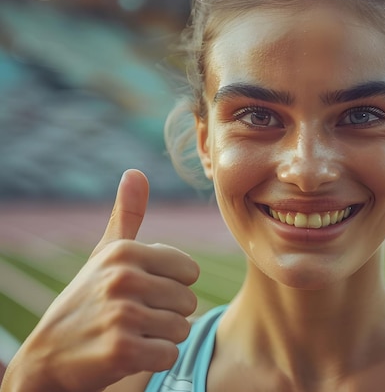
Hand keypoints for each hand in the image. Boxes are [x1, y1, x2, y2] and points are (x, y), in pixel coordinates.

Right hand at [1, 170, 199, 391]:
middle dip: (167, 315)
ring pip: (182, 328)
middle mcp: (123, 277)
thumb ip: (127, 215)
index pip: (190, 271)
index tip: (142, 292)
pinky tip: (127, 355)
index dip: (172, 287)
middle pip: (188, 301)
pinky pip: (169, 354)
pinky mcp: (121, 350)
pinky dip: (154, 359)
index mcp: (125, 251)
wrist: (46, 357)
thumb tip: (136, 172)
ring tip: (130, 334)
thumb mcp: (104, 255)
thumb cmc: (87, 300)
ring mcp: (122, 314)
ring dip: (161, 338)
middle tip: (134, 318)